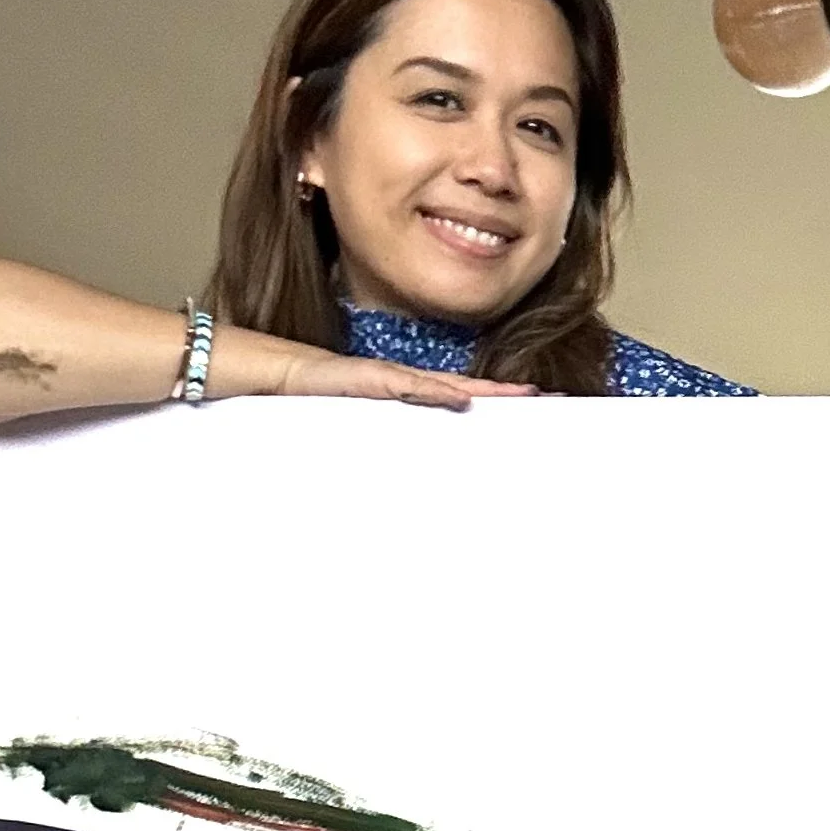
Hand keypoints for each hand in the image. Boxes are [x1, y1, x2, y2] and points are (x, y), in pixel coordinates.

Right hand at [235, 333, 536, 409]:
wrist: (278, 373)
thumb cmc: (320, 399)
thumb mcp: (365, 425)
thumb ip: (393, 438)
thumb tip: (419, 457)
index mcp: (411, 393)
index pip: (464, 396)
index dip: (499, 400)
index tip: (536, 406)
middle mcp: (410, 382)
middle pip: (470, 387)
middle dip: (509, 393)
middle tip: (551, 397)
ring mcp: (393, 378)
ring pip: (451, 384)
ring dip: (487, 389)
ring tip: (524, 394)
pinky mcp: (372, 379)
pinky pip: (411, 386)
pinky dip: (438, 392)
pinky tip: (464, 396)